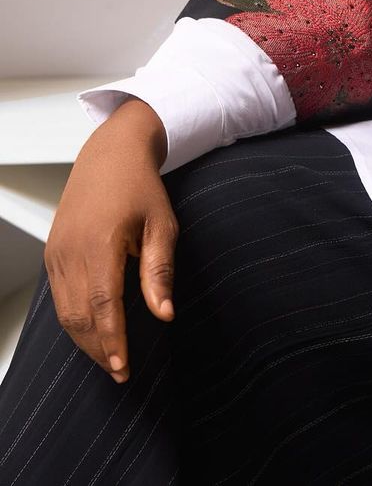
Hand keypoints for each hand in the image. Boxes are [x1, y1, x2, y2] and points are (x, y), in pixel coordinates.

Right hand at [43, 97, 175, 382]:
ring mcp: (56, 252)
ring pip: (65, 311)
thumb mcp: (161, 223)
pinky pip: (59, 297)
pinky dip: (74, 320)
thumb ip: (160, 269)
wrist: (110, 154)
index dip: (113, 340)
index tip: (124, 366)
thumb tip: (164, 314)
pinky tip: (93, 332)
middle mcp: (70, 250)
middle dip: (99, 349)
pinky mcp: (52, 253)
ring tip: (110, 359)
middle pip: (79, 315)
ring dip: (85, 340)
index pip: (104, 304)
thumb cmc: (140, 186)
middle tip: (121, 372)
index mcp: (99, 242)